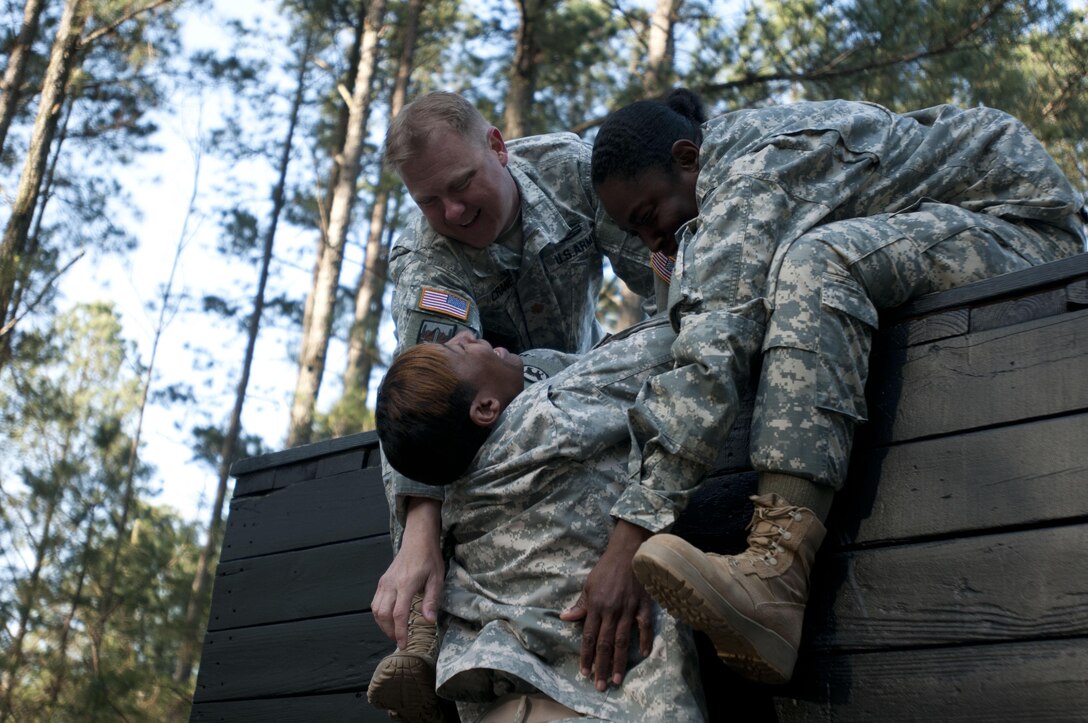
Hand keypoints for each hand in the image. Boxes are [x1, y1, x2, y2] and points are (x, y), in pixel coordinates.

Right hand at [370, 497, 443, 647]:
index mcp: (406, 584)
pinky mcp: (382, 581)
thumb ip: (431, 600)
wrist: (417, 540)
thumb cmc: (429, 558)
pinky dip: (379, 614)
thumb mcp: (436, 579)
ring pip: (376, 610)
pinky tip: (389, 619)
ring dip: (383, 624)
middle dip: (390, 631)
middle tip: (400, 640)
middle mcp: (391, 584)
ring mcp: (384, 582)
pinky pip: (375, 602)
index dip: (400, 632)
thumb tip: (430, 622)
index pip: (399, 614)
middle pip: (383, 614)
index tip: (403, 644)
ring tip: (394, 632)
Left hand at [560, 520, 653, 690]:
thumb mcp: (588, 584)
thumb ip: (580, 604)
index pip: (588, 636)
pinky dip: (644, 640)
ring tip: (617, 679)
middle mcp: (611, 610)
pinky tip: (643, 654)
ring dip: (619, 662)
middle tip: (600, 686)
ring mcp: (628, 609)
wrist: (628, 552)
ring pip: (622, 640)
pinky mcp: (643, 605)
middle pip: (604, 644)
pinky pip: (644, 626)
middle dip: (601, 666)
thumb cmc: (606, 569)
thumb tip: (565, 618)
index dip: (586, 656)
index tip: (584, 672)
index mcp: (595, 606)